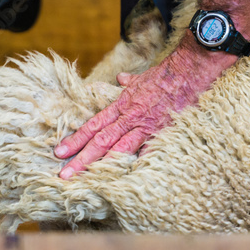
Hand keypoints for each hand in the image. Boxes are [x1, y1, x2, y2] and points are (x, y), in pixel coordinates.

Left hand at [54, 43, 234, 177]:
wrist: (189, 68)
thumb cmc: (167, 73)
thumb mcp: (143, 76)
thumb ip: (130, 82)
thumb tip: (120, 79)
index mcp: (122, 104)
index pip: (94, 125)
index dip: (76, 139)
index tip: (60, 151)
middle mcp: (130, 116)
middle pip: (100, 140)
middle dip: (80, 159)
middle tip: (63, 175)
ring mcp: (146, 125)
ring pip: (118, 149)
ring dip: (99, 165)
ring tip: (83, 179)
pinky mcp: (163, 132)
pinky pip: (148, 152)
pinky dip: (137, 165)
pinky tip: (126, 181)